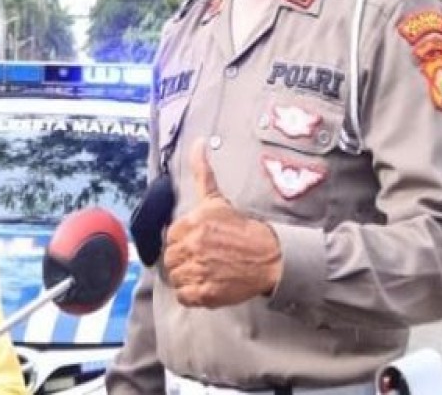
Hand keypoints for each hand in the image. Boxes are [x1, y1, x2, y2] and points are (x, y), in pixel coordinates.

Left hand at [163, 140, 281, 307]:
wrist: (272, 257)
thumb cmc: (243, 229)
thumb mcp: (218, 199)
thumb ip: (203, 173)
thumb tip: (198, 144)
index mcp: (191, 224)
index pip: (170, 237)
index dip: (182, 241)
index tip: (198, 243)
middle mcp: (193, 246)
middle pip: (170, 259)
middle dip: (184, 259)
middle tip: (203, 259)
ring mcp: (199, 271)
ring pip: (176, 278)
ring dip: (187, 277)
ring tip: (206, 271)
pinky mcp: (207, 293)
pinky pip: (184, 297)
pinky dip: (192, 295)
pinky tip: (206, 285)